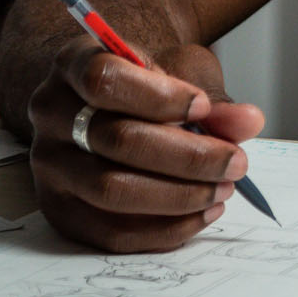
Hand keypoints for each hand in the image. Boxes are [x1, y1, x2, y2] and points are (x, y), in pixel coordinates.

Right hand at [27, 35, 266, 251]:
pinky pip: (111, 233)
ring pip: (111, 190)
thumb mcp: (181, 71)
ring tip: (223, 189)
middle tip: (235, 161)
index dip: (158, 97)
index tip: (202, 107)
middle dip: (186, 156)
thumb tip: (247, 123)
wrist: (109, 105)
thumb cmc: (148, 84)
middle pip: (114, 139)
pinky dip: (165, 229)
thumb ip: (212, 97)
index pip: (103, 79)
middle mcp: (50, 114)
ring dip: (179, 196)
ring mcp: (49, 166)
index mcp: (73, 63)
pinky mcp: (61, 211)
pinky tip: (202, 213)